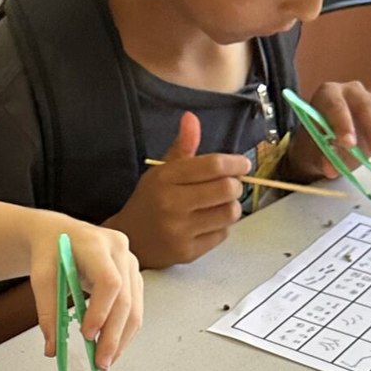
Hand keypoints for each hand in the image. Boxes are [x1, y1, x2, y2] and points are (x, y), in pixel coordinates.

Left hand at [26, 216, 141, 369]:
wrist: (58, 233)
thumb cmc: (49, 251)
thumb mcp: (41, 277)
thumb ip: (48, 312)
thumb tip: (53, 349)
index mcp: (96, 244)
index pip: (109, 281)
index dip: (101, 311)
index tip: (87, 336)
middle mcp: (120, 251)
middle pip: (125, 299)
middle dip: (113, 335)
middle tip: (100, 363)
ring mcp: (130, 264)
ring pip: (135, 308)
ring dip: (121, 339)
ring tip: (105, 362)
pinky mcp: (133, 277)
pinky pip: (134, 309)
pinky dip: (123, 332)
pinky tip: (111, 348)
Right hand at [106, 112, 249, 271]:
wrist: (128, 239)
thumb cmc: (148, 201)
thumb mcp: (160, 172)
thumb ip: (181, 147)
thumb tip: (192, 118)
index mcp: (165, 179)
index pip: (213, 166)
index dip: (235, 163)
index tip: (242, 165)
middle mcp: (172, 204)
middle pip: (227, 189)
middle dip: (235, 185)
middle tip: (229, 186)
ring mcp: (180, 231)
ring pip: (229, 213)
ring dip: (231, 207)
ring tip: (219, 205)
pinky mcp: (187, 252)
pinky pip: (222, 235)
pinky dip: (221, 227)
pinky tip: (207, 224)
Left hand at [285, 81, 370, 181]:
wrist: (326, 141)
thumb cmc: (316, 141)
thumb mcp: (314, 150)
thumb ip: (322, 158)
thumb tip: (331, 170)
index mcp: (327, 93)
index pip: (336, 105)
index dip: (343, 123)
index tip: (349, 144)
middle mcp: (350, 90)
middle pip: (366, 107)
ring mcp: (369, 98)